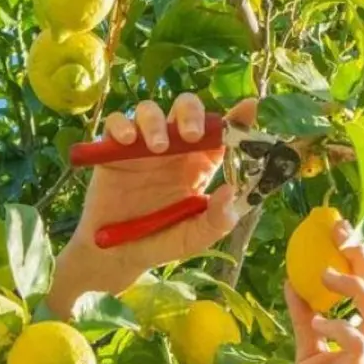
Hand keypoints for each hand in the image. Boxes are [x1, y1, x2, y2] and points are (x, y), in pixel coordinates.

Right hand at [47, 94, 258, 316]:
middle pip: (185, 109)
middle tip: (192, 135)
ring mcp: (143, 147)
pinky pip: (116, 124)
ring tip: (158, 148)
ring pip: (150, 111)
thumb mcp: (195, 238)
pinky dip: (121, 125)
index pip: (221, 132)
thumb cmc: (162, 241)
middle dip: (191, 113)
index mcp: (199, 163)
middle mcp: (174, 149)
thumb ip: (217, 221)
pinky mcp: (114, 151)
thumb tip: (230, 191)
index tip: (249, 108)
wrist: (119, 255)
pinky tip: (127, 141)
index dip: (237, 118)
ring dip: (156, 122)